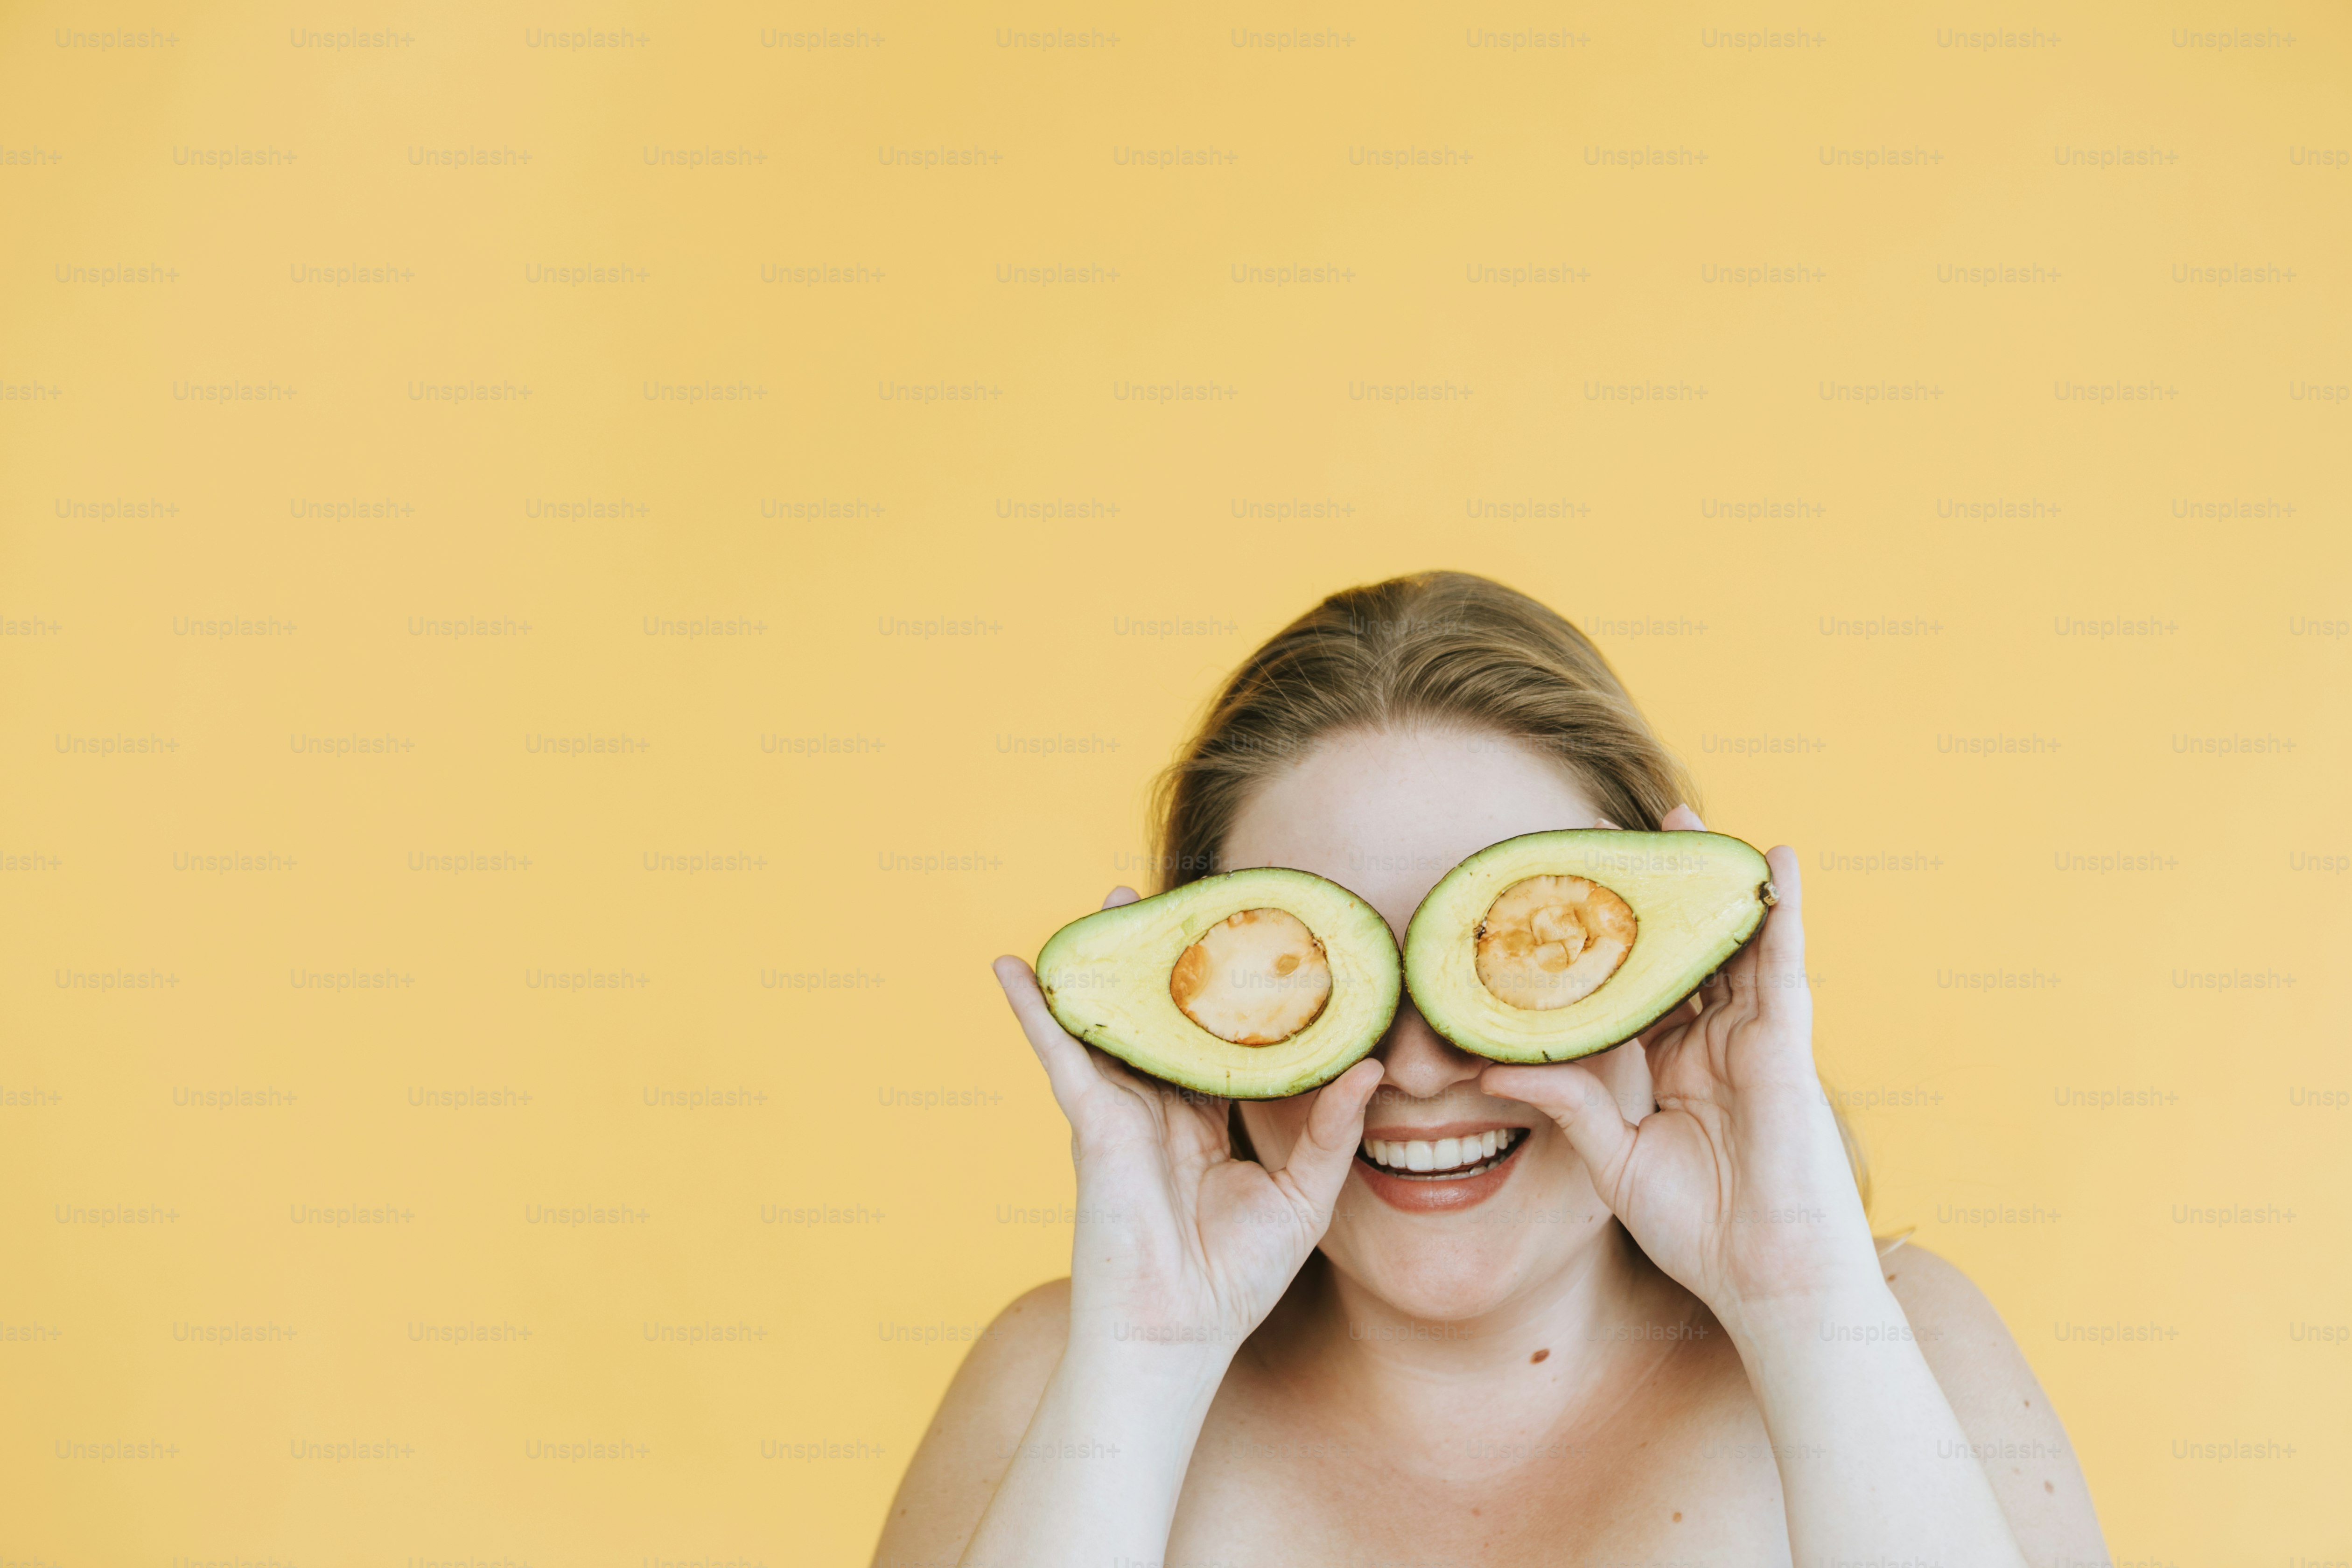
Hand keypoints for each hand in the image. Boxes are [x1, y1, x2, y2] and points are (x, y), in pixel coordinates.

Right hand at [993, 888, 1384, 1365]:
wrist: (1176, 1333)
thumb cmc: (1235, 1279)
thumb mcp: (1303, 1196)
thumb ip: (1331, 1130)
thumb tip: (1371, 1068)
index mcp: (1204, 1120)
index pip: (1217, 1041)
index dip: (1229, 994)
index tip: (1246, 943)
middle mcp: (1159, 1107)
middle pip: (1161, 1017)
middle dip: (1164, 961)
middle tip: (1173, 901)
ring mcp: (1122, 1110)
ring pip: (1113, 1021)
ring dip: (1106, 963)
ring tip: (1109, 902)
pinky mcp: (1092, 1120)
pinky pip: (1059, 1053)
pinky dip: (1034, 1010)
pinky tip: (1014, 967)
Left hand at [1481, 809, 1879, 1336]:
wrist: (1767, 1279)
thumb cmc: (1701, 1232)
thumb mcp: (1616, 1160)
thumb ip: (1568, 1106)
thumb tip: (1494, 1067)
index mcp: (1671, 1066)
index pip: (1632, 987)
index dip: (1604, 943)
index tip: (1565, 895)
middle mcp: (1711, 1042)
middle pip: (1678, 950)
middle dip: (1653, 894)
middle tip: (1614, 835)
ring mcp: (1751, 1039)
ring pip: (1727, 942)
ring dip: (1707, 880)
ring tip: (1683, 820)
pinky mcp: (1785, 1045)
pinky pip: (1783, 963)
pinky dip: (1781, 910)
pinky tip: (1775, 859)